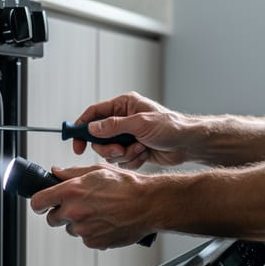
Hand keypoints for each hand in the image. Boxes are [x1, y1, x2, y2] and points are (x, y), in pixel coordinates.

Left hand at [29, 164, 155, 248]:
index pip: (38, 202)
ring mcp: (83, 229)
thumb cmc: (127, 186)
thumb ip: (71, 173)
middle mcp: (74, 211)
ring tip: (99, 212)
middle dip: (60, 213)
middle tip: (78, 206)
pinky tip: (106, 221)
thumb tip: (56, 171)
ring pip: (70, 229)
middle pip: (52, 219)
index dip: (39, 203)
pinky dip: (92, 232)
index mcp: (71, 191)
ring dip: (78, 223)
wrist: (148, 204)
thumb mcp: (96, 170)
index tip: (42, 204)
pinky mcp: (94, 242)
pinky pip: (85, 239)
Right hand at [73, 91, 190, 169]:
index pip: (94, 114)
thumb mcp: (140, 124)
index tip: (76, 143)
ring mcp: (128, 136)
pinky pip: (122, 160)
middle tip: (120, 150)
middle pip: (99, 138)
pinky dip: (132, 160)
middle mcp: (123, 120)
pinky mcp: (133, 150)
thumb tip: (92, 128)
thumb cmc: (170, 126)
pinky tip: (145, 154)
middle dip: (108, 148)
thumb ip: (114, 126)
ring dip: (124, 154)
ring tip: (140, 149)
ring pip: (110, 151)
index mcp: (123, 105)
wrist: (188, 144)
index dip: (82, 127)